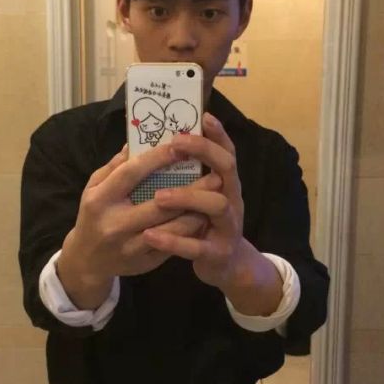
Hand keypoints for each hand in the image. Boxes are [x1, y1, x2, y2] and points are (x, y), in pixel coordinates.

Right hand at [60, 141, 220, 280]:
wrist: (88, 260)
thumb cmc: (94, 214)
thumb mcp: (94, 187)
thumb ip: (115, 166)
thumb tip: (137, 141)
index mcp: (100, 199)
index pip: (132, 174)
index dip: (157, 158)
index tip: (181, 145)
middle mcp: (115, 224)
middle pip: (159, 204)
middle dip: (190, 189)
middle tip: (215, 173)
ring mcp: (131, 247)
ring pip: (172, 229)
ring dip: (196, 211)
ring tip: (216, 195)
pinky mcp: (145, 262)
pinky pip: (173, 245)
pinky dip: (190, 230)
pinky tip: (205, 215)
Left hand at [142, 112, 245, 290]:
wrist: (228, 267)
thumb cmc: (206, 224)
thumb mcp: (202, 198)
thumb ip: (188, 175)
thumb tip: (160, 144)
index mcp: (226, 184)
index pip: (226, 151)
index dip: (218, 134)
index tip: (203, 116)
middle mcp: (233, 199)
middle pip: (227, 168)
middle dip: (204, 152)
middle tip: (175, 145)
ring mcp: (229, 226)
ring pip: (216, 205)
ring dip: (187, 196)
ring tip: (159, 196)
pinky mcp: (218, 253)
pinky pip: (196, 246)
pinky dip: (173, 241)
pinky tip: (150, 235)